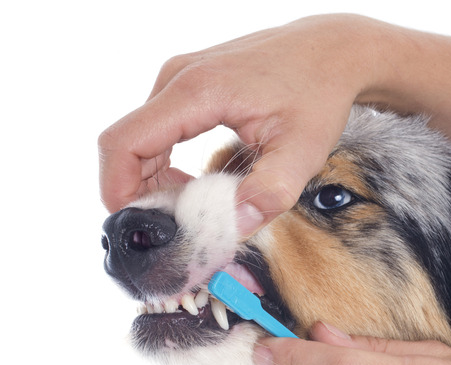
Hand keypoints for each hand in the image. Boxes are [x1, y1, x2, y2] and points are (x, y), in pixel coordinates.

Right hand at [98, 15, 376, 233]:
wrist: (332, 51)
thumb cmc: (319, 92)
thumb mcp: (303, 151)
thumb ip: (269, 192)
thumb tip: (233, 228)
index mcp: (197, 91)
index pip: (125, 142)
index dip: (118, 189)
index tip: (139, 225)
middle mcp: (178, 78)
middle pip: (127, 145)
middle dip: (141, 192)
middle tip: (177, 226)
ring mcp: (180, 77)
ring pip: (140, 139)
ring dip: (154, 180)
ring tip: (194, 207)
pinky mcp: (188, 84)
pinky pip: (157, 129)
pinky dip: (166, 162)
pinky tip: (196, 183)